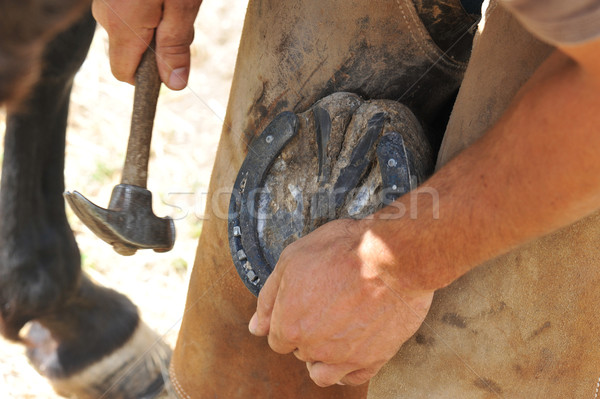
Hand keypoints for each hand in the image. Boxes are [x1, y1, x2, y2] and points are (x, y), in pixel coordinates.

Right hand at [92, 0, 201, 88]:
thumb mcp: (181, 5)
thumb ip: (175, 46)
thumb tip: (175, 84)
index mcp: (121, 27)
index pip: (124, 74)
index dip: (149, 77)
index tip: (173, 63)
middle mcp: (105, 16)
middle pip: (131, 53)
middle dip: (160, 46)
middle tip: (181, 17)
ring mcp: (104, 2)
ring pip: (132, 32)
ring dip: (158, 25)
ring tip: (173, 0)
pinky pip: (129, 13)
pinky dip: (149, 10)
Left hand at [249, 219, 433, 386]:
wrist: (391, 257)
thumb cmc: (343, 250)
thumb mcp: (293, 258)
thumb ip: (269, 297)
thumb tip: (256, 327)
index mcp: (290, 324)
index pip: (277, 339)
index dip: (288, 320)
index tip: (303, 306)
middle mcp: (313, 346)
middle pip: (300, 352)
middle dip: (307, 333)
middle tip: (326, 307)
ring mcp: (343, 357)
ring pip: (322, 373)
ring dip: (322, 358)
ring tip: (334, 334)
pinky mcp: (372, 359)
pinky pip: (352, 378)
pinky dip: (347, 369)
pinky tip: (350, 351)